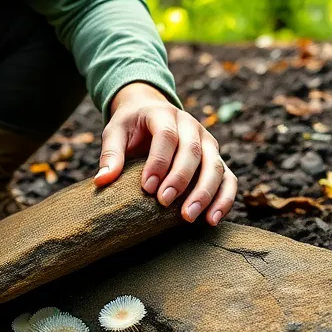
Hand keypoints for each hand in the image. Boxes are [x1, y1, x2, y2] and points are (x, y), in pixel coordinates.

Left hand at [95, 82, 236, 225]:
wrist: (151, 111)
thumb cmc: (132, 126)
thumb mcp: (116, 131)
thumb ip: (110, 154)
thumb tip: (102, 181)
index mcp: (165, 114)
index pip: (167, 136)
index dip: (159, 161)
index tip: (146, 187)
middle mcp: (192, 126)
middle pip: (193, 152)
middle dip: (180, 180)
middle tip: (164, 203)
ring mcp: (207, 143)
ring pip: (215, 166)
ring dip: (204, 193)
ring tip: (189, 217)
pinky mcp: (216, 159)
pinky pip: (228, 179)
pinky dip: (224, 199)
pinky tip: (212, 219)